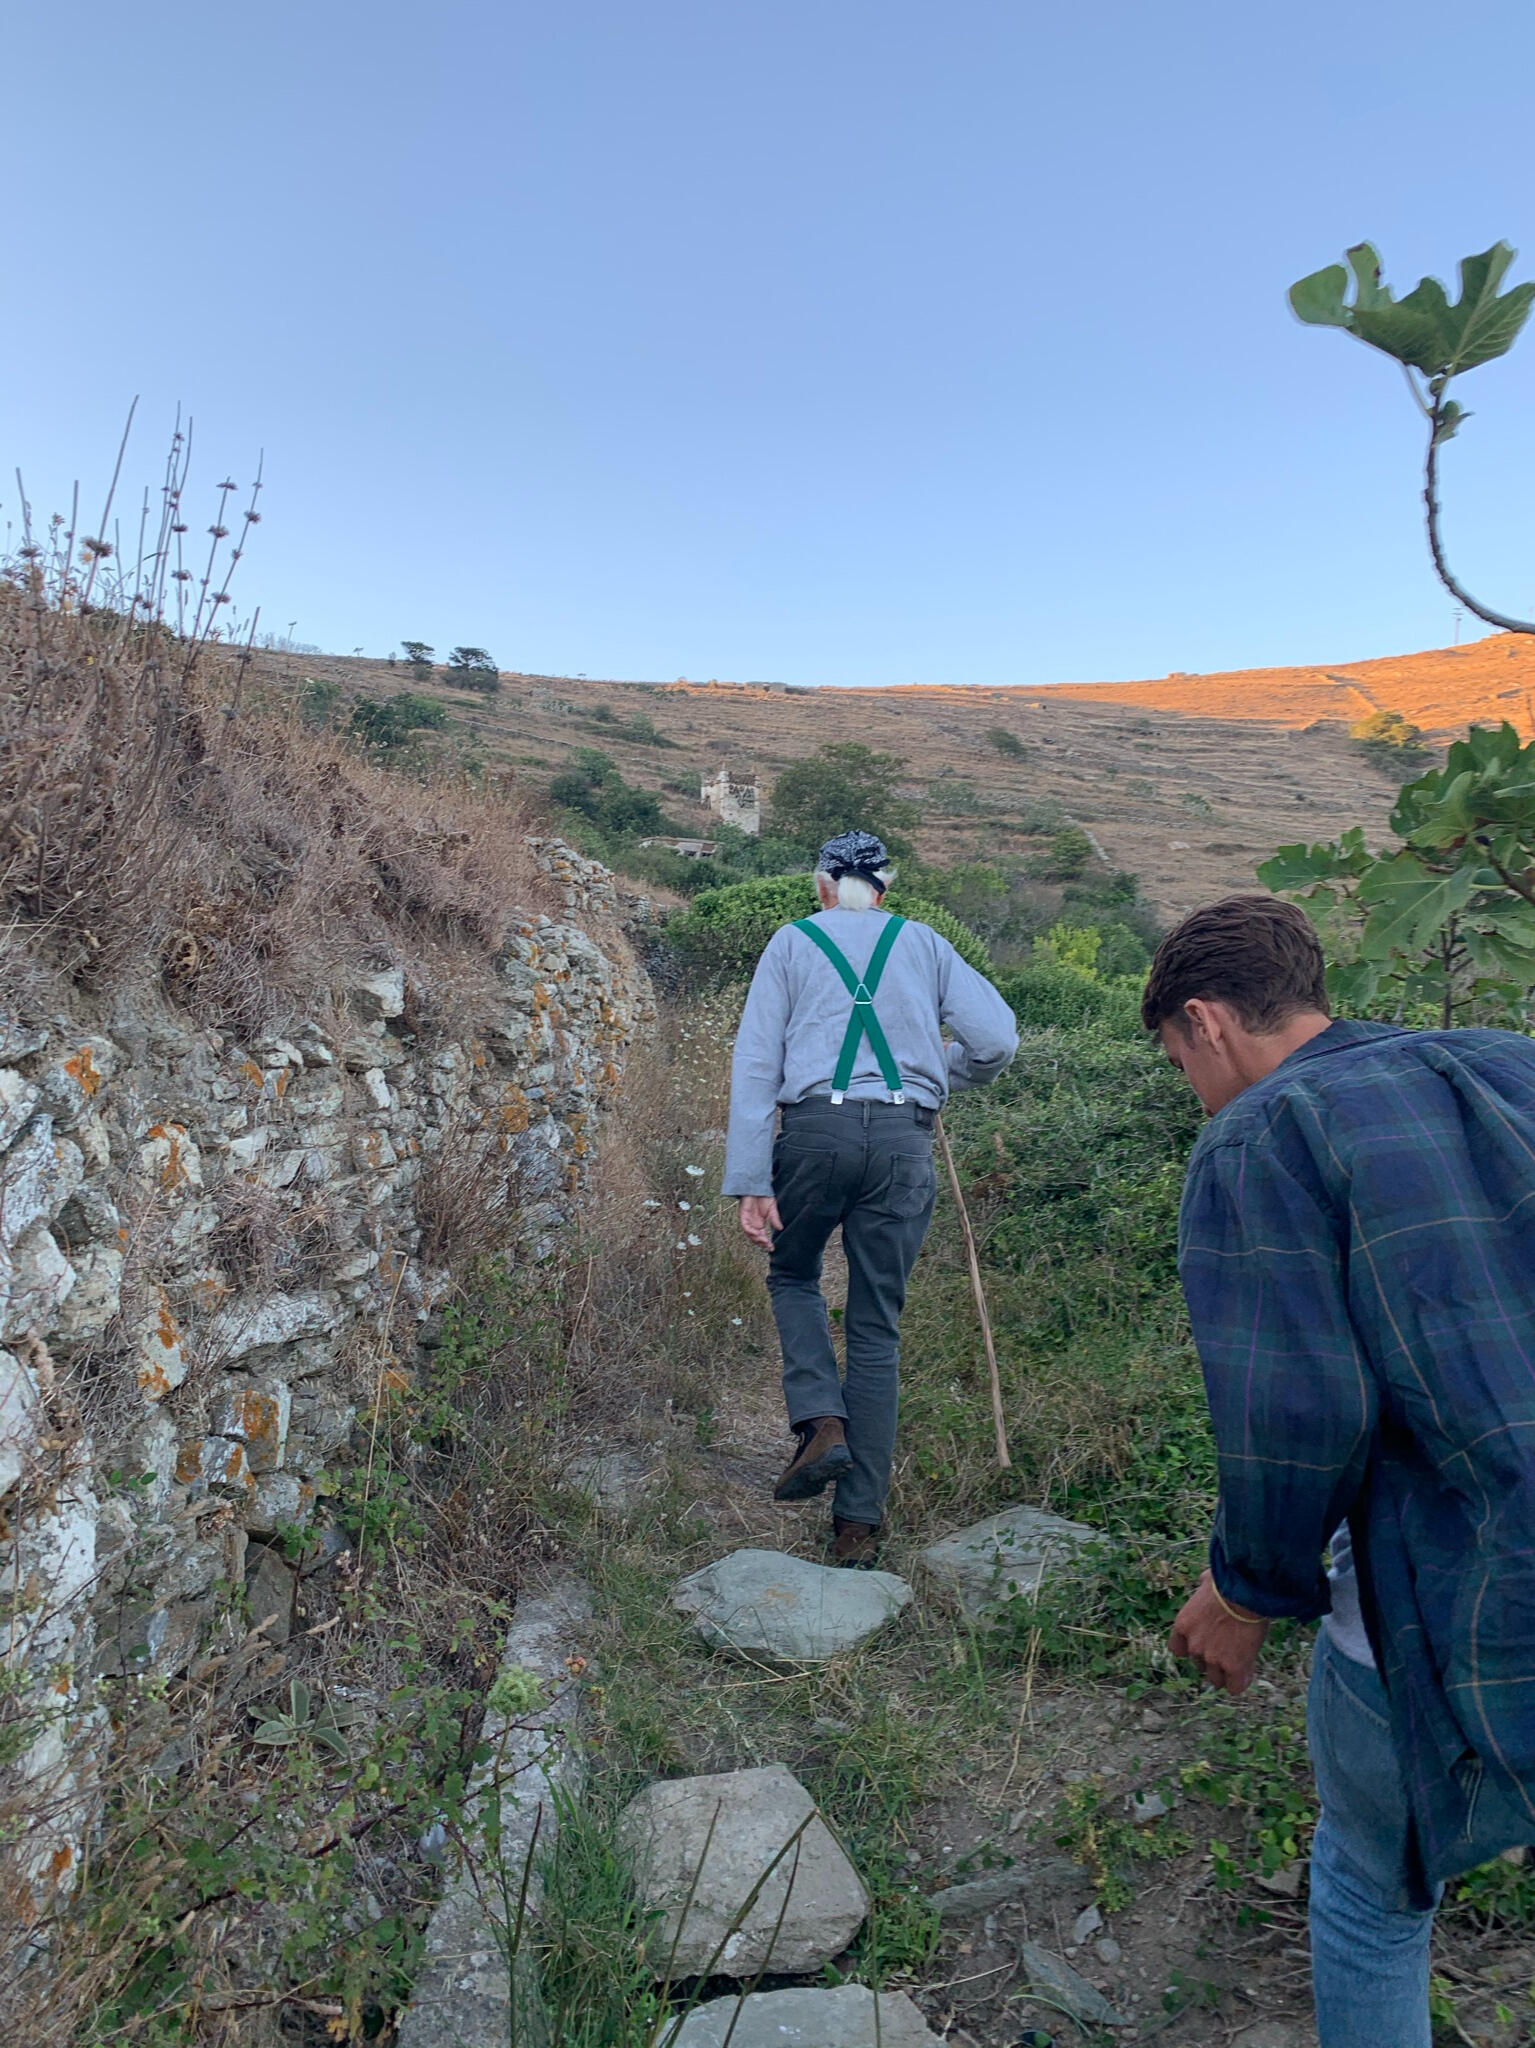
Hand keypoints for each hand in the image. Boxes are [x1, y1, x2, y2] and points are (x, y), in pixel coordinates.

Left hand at [738, 1196, 781, 1250]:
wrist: (756, 1186)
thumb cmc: (763, 1196)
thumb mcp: (772, 1209)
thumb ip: (775, 1218)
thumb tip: (780, 1229)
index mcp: (759, 1223)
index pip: (762, 1236)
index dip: (766, 1243)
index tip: (772, 1248)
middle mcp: (752, 1223)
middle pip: (755, 1237)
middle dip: (762, 1243)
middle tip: (768, 1246)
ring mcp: (747, 1220)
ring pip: (750, 1234)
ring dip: (757, 1239)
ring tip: (764, 1241)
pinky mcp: (743, 1215)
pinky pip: (745, 1226)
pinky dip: (751, 1231)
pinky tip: (757, 1234)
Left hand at [1169, 1570, 1270, 1696]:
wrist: (1245, 1592)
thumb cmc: (1229, 1581)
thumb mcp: (1207, 1582)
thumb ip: (1202, 1588)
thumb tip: (1204, 1580)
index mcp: (1183, 1625)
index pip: (1177, 1650)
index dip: (1192, 1648)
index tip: (1205, 1644)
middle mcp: (1194, 1645)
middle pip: (1199, 1665)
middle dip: (1212, 1659)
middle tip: (1228, 1649)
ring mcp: (1212, 1658)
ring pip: (1216, 1679)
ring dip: (1226, 1673)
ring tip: (1241, 1661)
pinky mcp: (1233, 1667)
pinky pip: (1234, 1687)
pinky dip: (1240, 1682)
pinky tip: (1247, 1671)